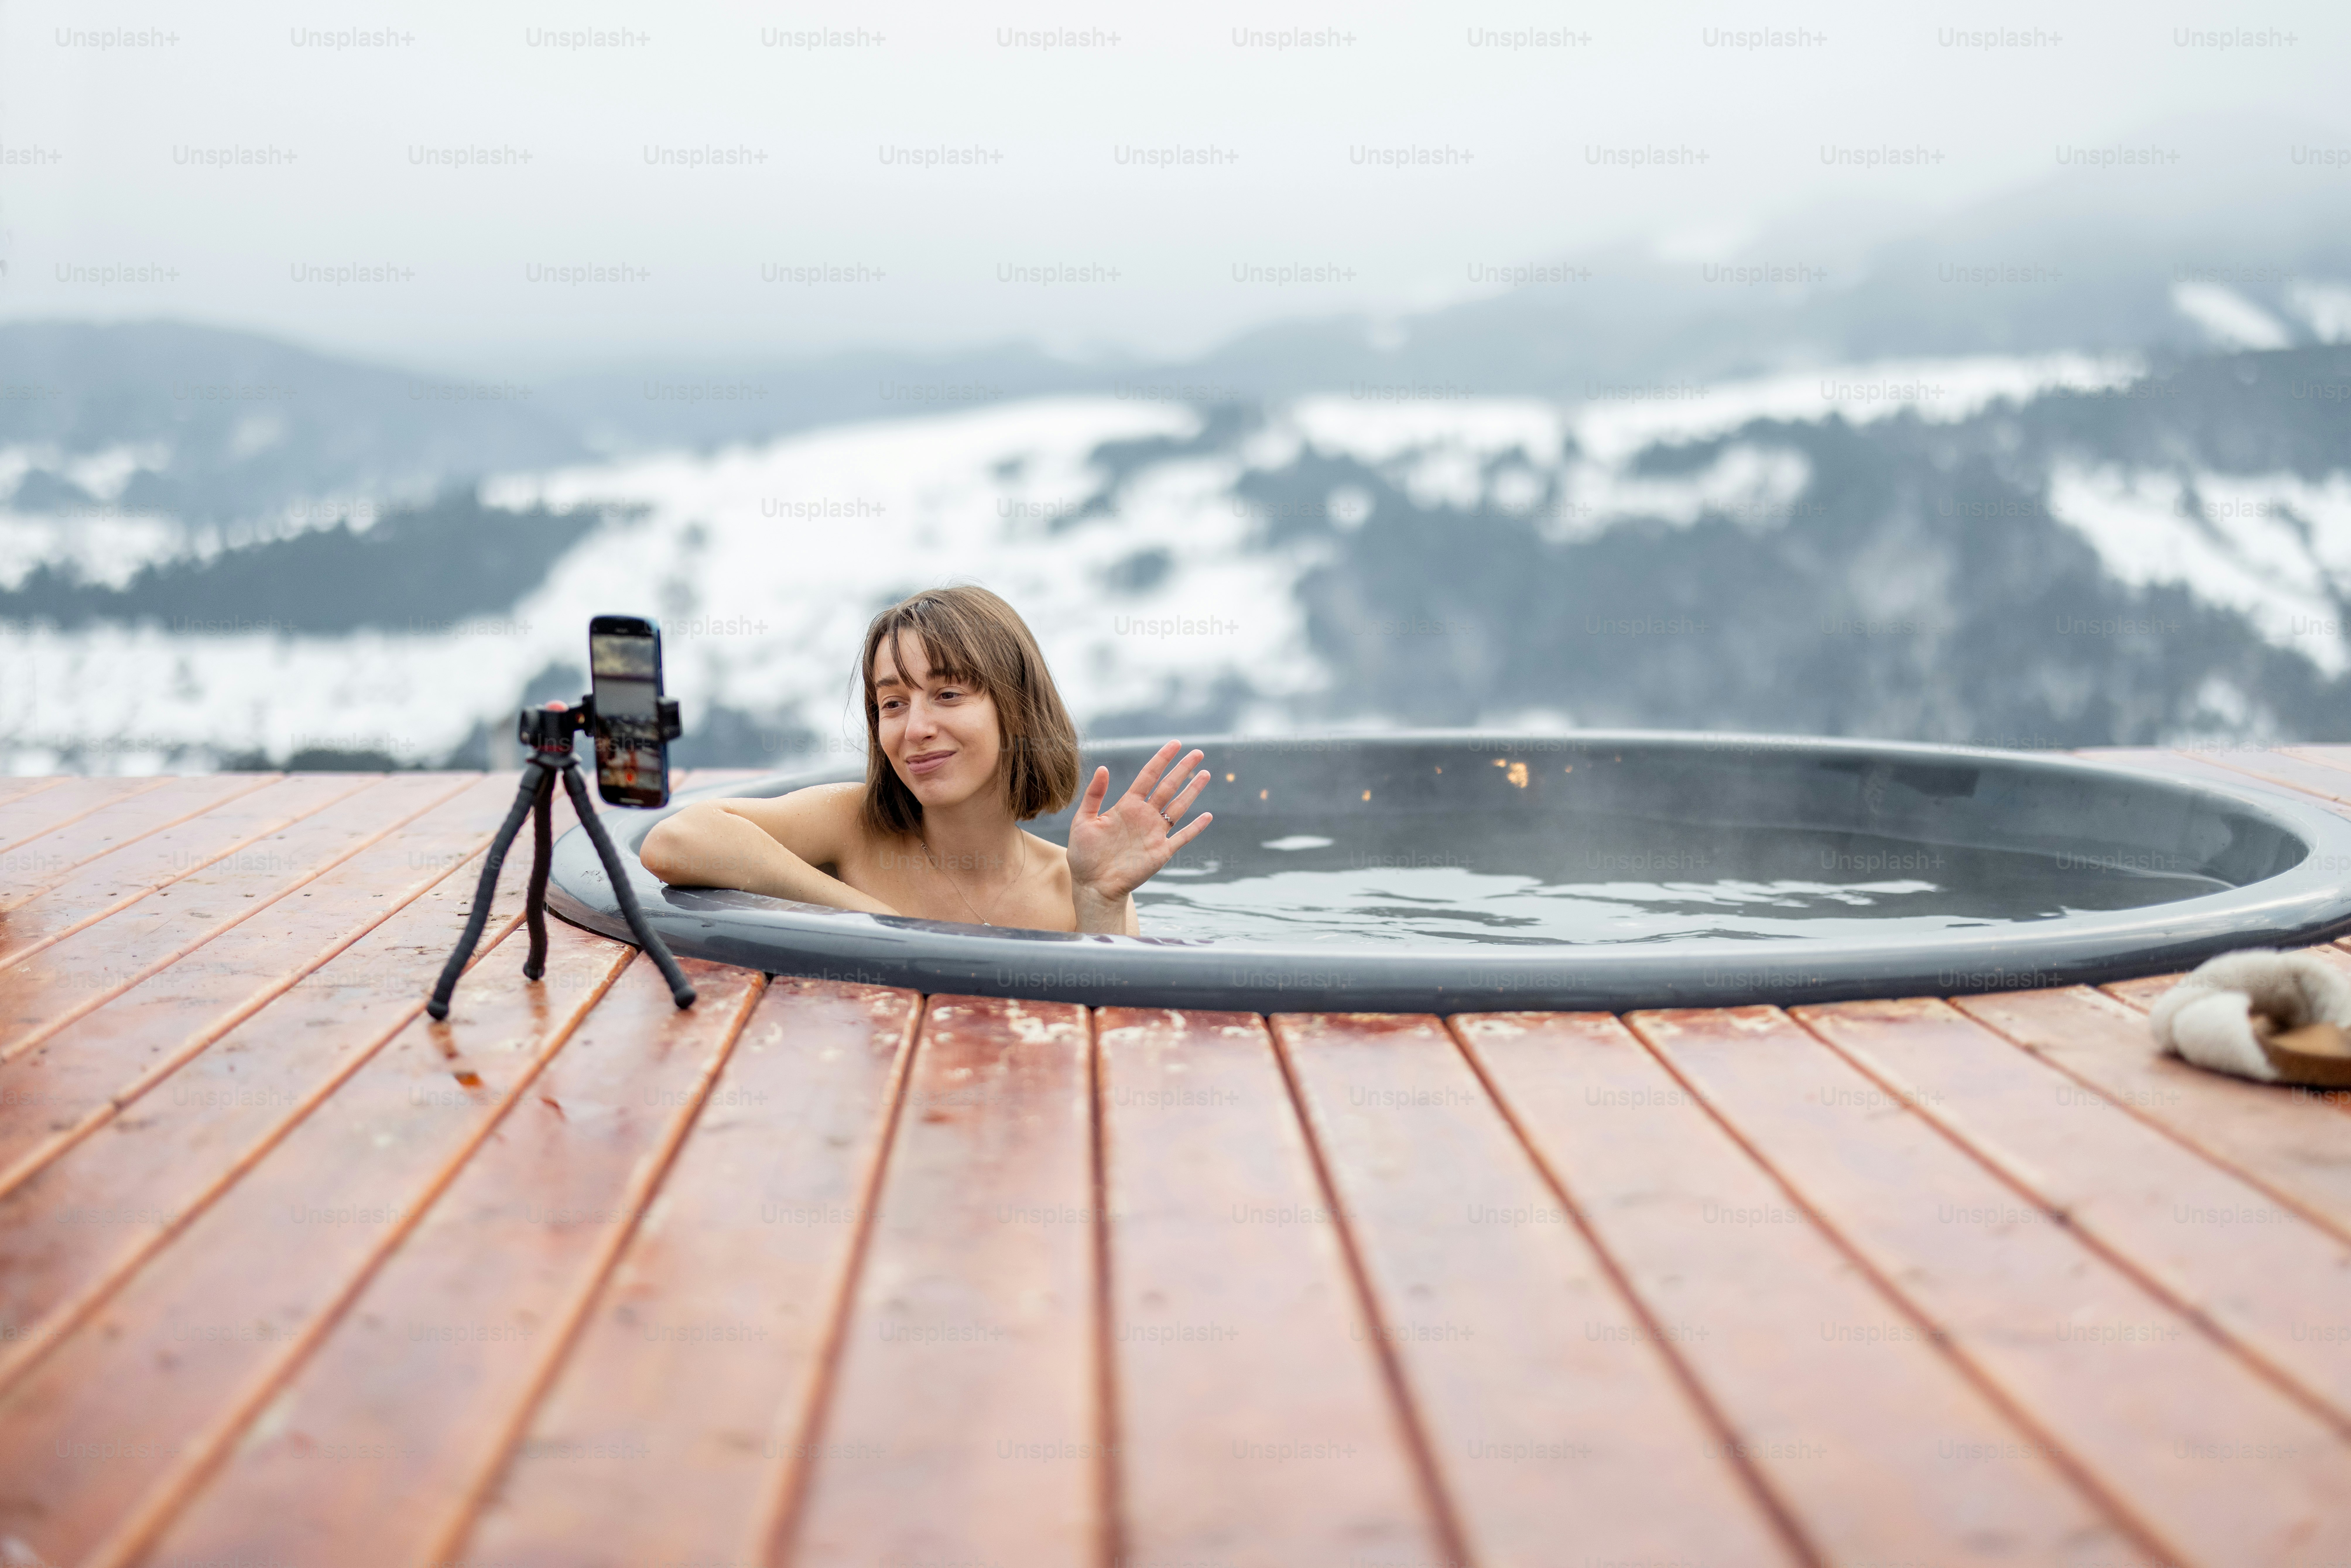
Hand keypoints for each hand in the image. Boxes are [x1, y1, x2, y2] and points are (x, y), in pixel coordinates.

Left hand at [1066, 742, 1212, 915]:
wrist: (1093, 886)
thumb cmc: (1084, 855)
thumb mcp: (1083, 821)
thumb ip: (1094, 795)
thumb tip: (1103, 767)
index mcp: (1127, 805)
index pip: (1148, 776)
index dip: (1162, 759)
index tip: (1175, 744)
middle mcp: (1144, 816)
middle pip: (1168, 787)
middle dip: (1182, 769)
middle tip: (1197, 752)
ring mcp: (1155, 833)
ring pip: (1179, 807)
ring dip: (1192, 791)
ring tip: (1205, 773)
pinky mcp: (1161, 852)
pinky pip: (1182, 837)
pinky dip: (1195, 827)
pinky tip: (1207, 816)